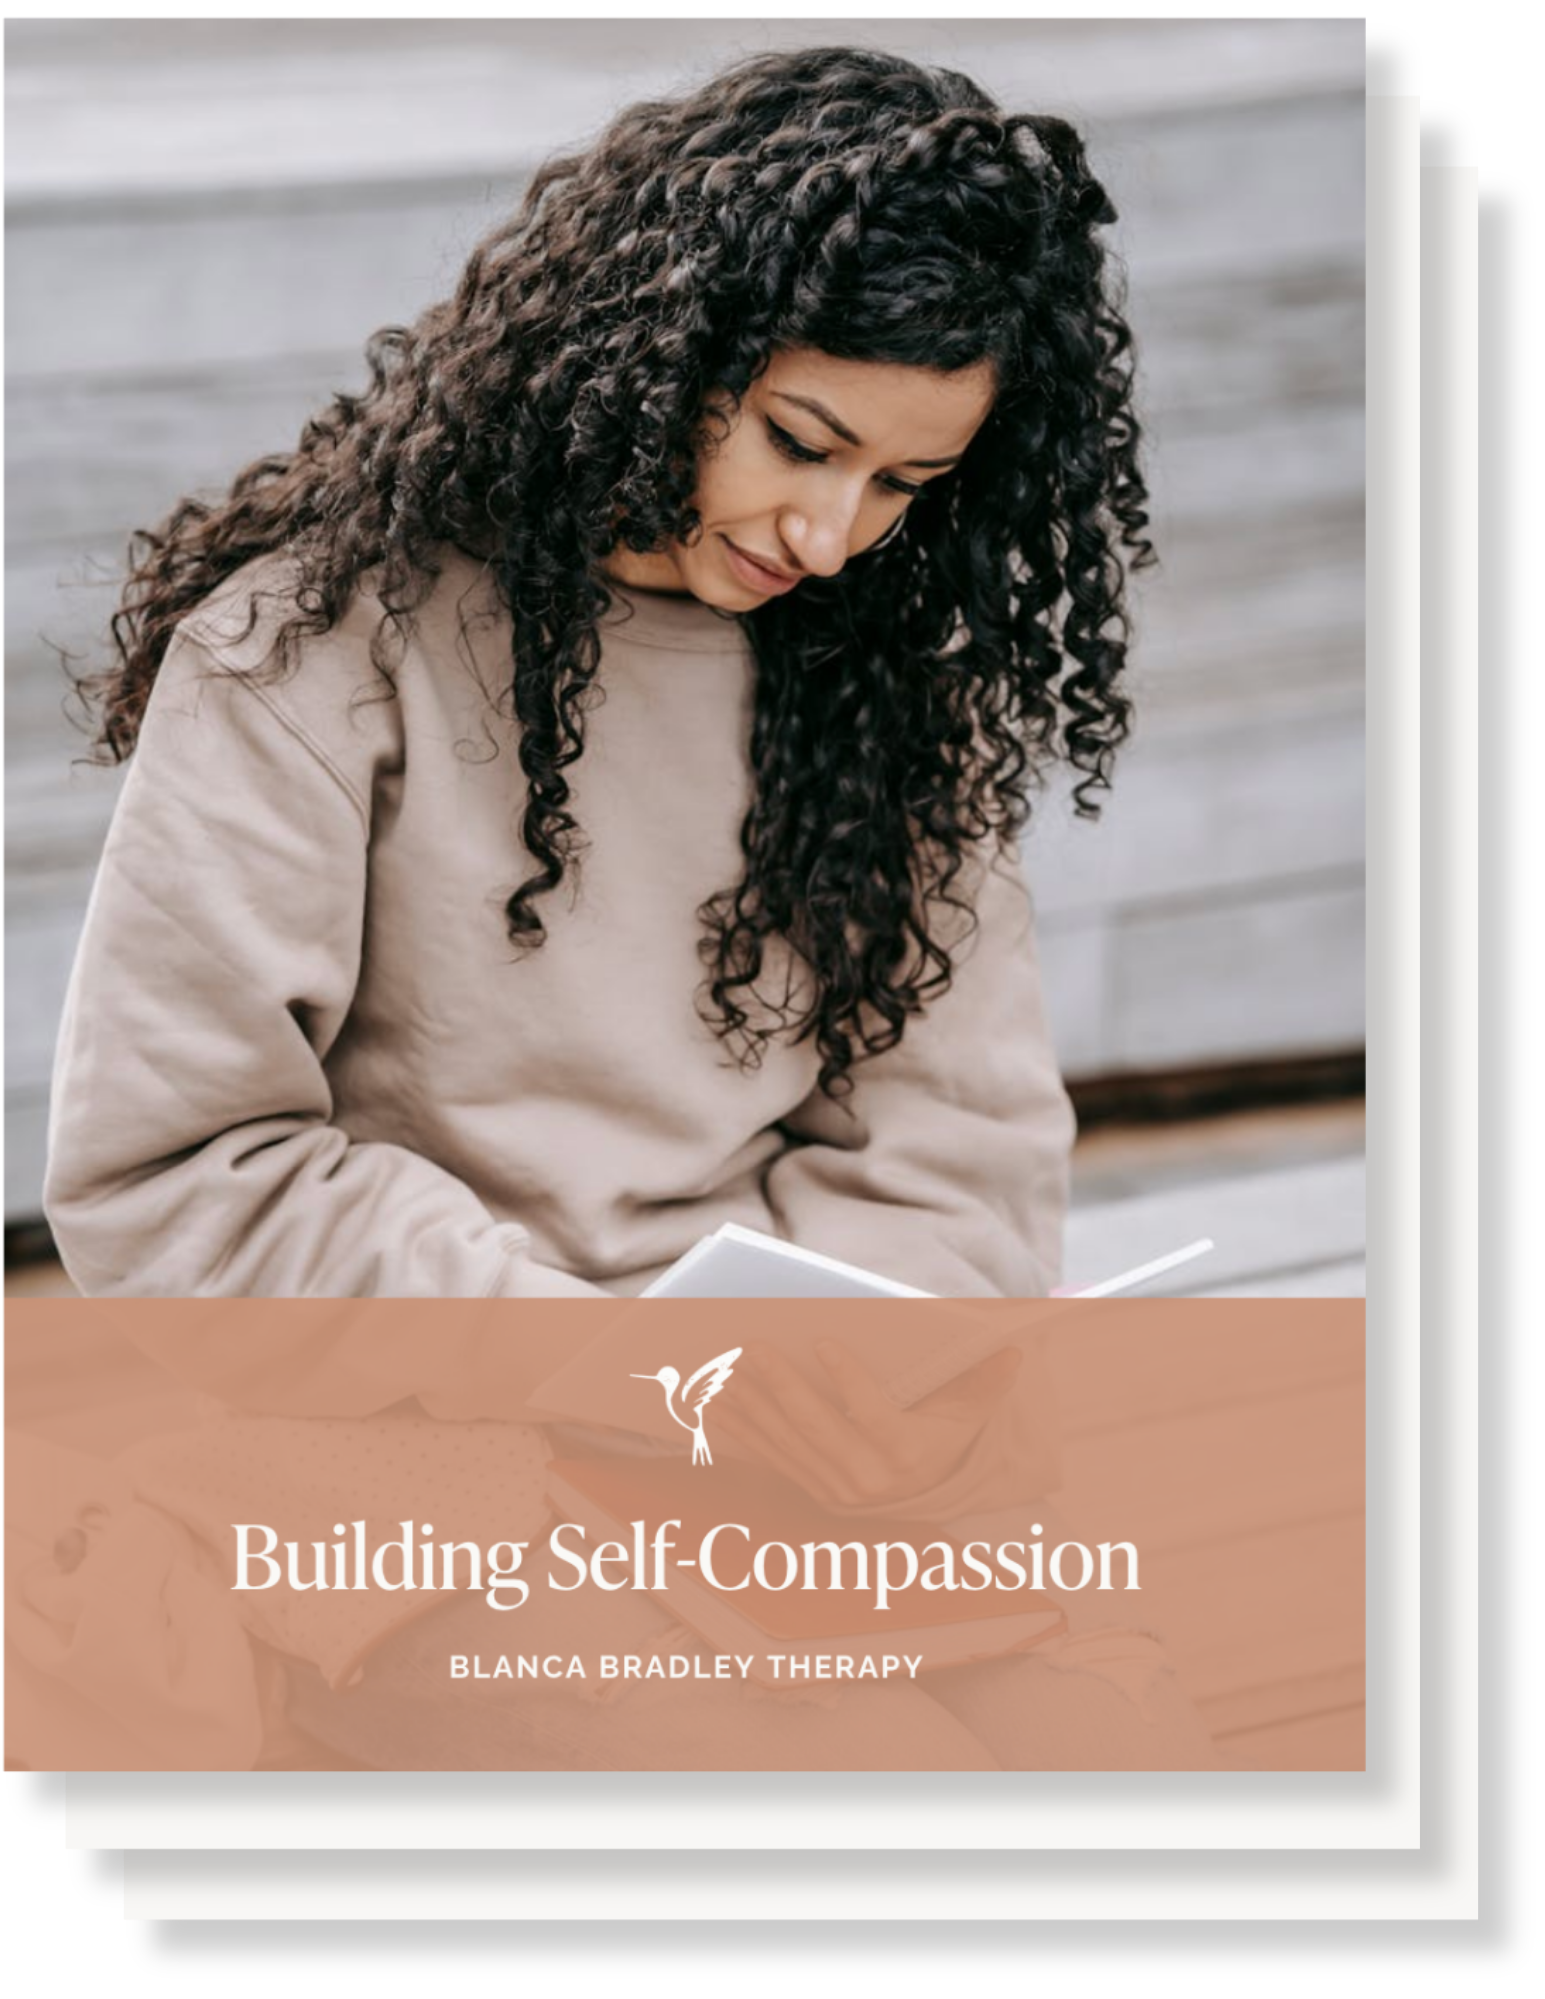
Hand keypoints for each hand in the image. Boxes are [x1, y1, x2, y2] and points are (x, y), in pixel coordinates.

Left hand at [713, 1338, 1021, 1509]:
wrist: (927, 1496)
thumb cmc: (945, 1439)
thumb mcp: (969, 1414)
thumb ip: (985, 1383)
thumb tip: (1013, 1350)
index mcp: (904, 1452)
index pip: (872, 1414)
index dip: (848, 1381)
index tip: (823, 1343)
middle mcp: (867, 1477)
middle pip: (817, 1428)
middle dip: (781, 1387)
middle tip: (753, 1348)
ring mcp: (834, 1487)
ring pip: (786, 1443)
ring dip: (752, 1406)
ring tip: (725, 1370)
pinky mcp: (810, 1489)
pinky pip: (770, 1459)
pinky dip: (741, 1433)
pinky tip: (715, 1408)